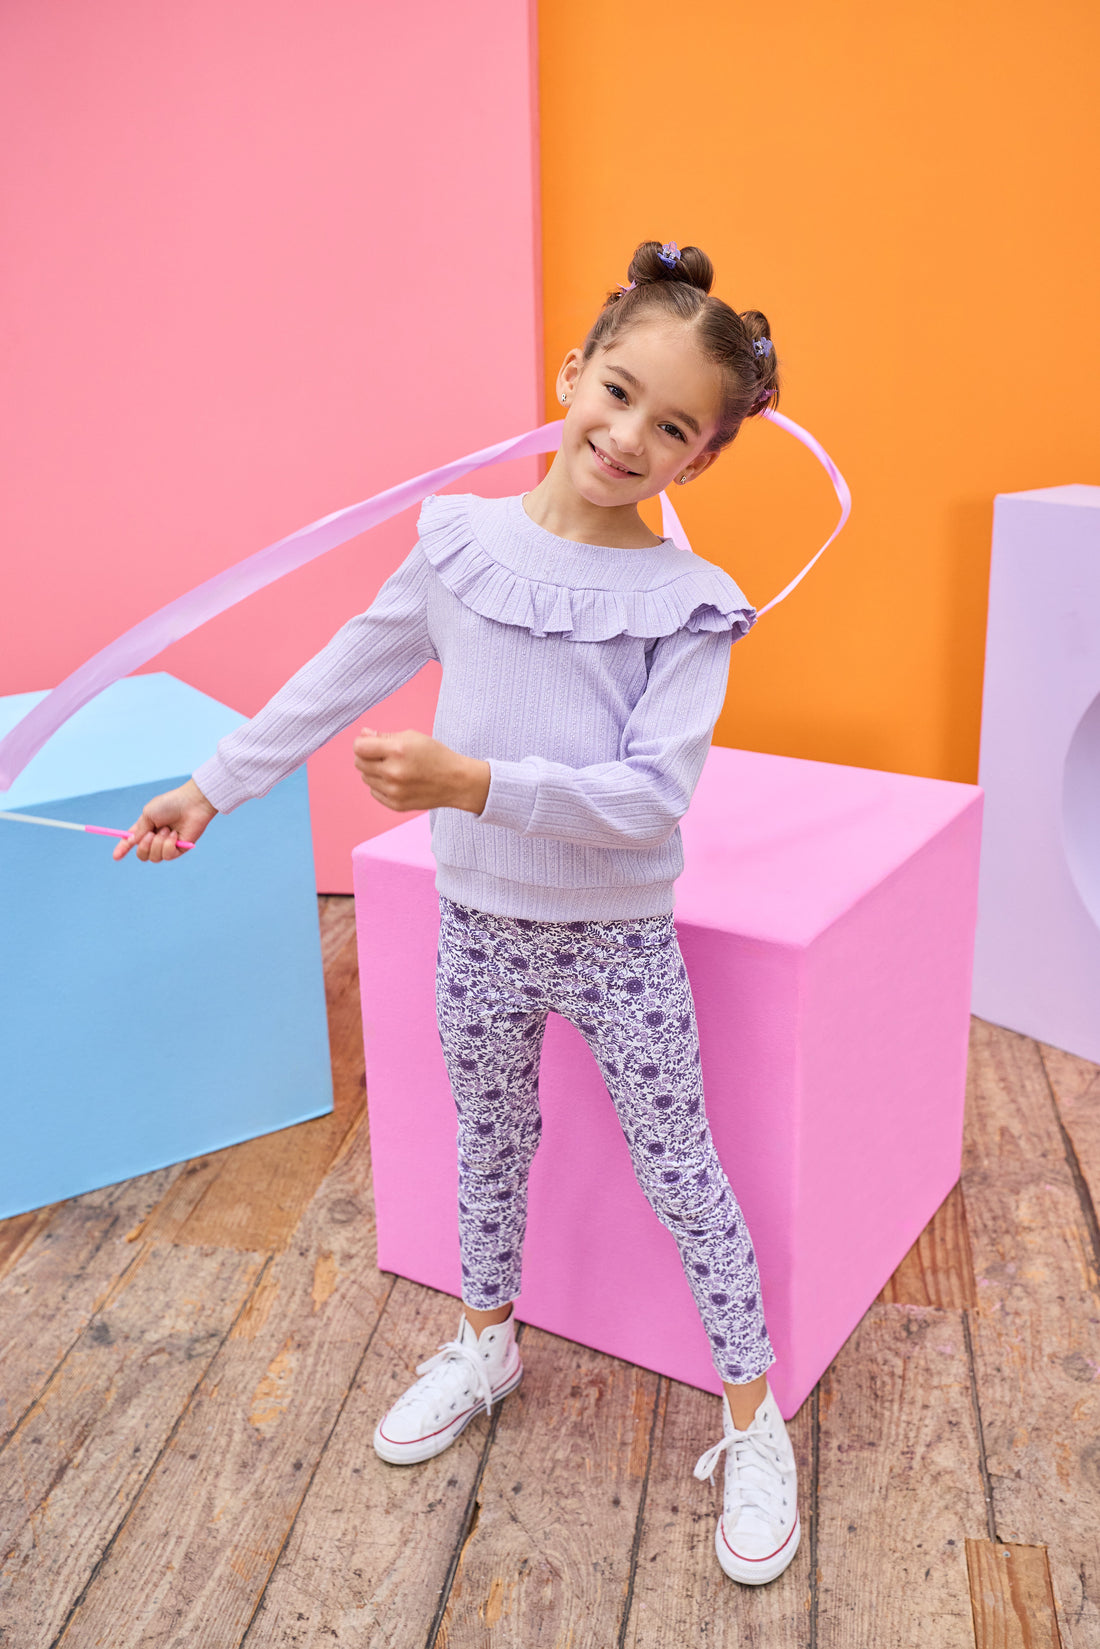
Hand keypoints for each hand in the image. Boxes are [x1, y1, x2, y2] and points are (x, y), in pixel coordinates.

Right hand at [113, 778, 217, 862]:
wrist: (191, 803)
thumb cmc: (170, 804)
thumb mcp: (148, 815)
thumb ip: (139, 831)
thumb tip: (129, 843)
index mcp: (146, 828)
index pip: (131, 842)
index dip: (122, 850)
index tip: (116, 857)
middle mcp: (156, 838)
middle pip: (142, 855)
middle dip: (144, 847)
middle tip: (150, 834)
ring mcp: (168, 845)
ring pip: (154, 857)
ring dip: (159, 843)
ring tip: (168, 829)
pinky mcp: (180, 849)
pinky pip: (168, 856)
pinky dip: (169, 844)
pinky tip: (175, 834)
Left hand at [352, 728, 489, 814]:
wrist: (456, 782)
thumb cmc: (435, 756)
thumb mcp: (412, 737)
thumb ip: (384, 736)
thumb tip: (362, 734)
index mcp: (397, 750)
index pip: (359, 747)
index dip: (362, 743)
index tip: (370, 744)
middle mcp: (393, 772)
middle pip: (359, 763)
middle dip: (367, 757)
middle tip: (384, 756)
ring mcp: (394, 791)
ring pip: (365, 778)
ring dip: (374, 772)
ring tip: (394, 768)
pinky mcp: (396, 804)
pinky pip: (374, 792)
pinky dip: (381, 785)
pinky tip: (397, 781)